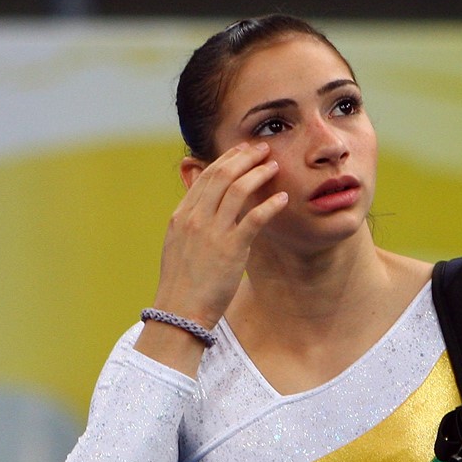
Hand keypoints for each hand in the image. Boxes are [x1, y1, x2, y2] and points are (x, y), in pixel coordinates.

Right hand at [135, 141, 286, 370]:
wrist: (180, 312)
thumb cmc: (182, 285)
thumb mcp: (179, 247)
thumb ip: (191, 225)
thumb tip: (203, 212)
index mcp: (181, 216)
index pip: (205, 177)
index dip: (226, 160)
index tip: (242, 152)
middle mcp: (195, 218)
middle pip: (221, 175)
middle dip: (244, 157)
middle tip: (263, 149)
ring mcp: (212, 232)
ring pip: (238, 190)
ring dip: (258, 173)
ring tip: (274, 165)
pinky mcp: (231, 249)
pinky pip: (254, 218)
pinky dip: (270, 204)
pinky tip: (282, 198)